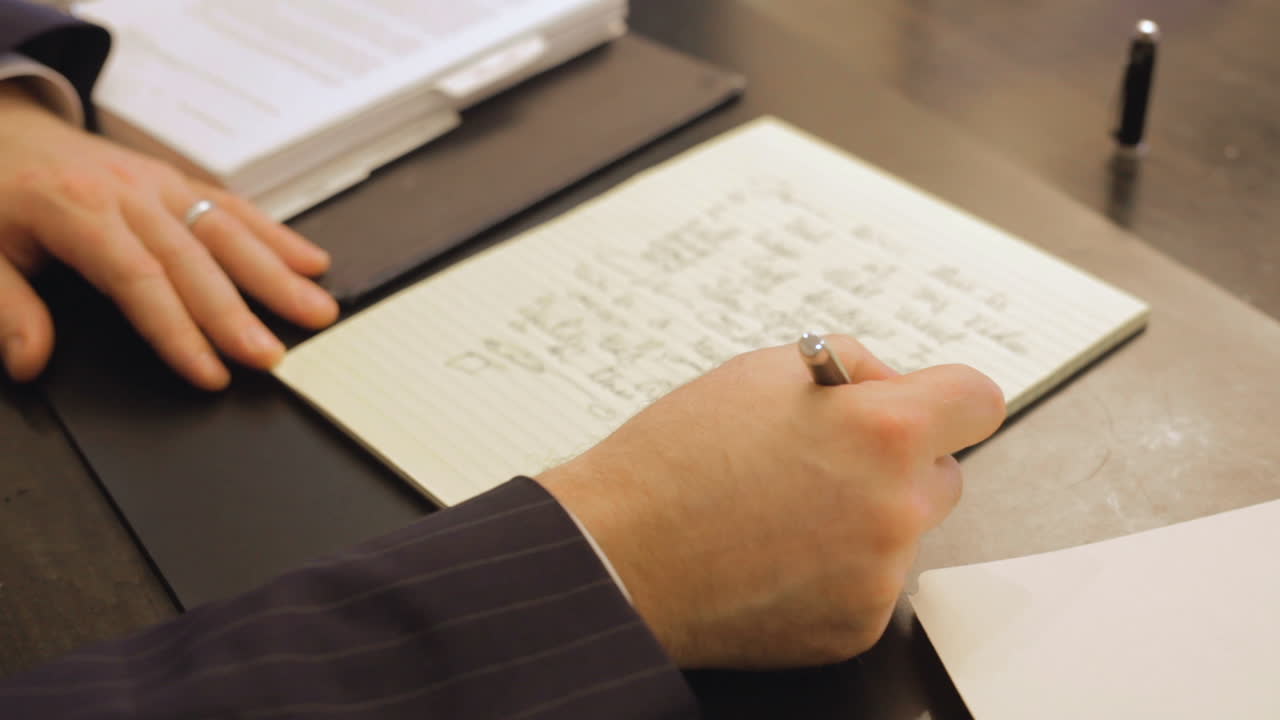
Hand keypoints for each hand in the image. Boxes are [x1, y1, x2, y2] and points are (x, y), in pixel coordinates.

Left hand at [0, 80, 338, 389]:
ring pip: (226, 228)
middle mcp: (127, 191)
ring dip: (276, 273)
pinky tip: (310, 261)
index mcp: (75, 208)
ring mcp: (158, 181)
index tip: (210, 372)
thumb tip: (30, 361)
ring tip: (316, 310)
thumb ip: (6, 308)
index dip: (177, 330)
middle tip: (274, 355)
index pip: (138, 278)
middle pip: (195, 258)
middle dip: (239, 312)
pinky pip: (233, 205)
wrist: (0, 127)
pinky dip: (276, 234)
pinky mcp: (175, 179)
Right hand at [537, 336, 1004, 668]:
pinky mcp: (856, 628)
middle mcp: (896, 508)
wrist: (618, 554)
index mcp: (884, 432)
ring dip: (865, 519)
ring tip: (782, 512)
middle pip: (945, 473)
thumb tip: (892, 386)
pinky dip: (836, 572)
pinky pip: (870, 585)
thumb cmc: (675, 458)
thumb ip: (850, 366)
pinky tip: (774, 557)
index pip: (978, 400)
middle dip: (898, 461)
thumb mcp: (761, 369)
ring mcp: (879, 577)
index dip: (945, 396)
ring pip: (903, 533)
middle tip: (823, 460)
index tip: (921, 406)